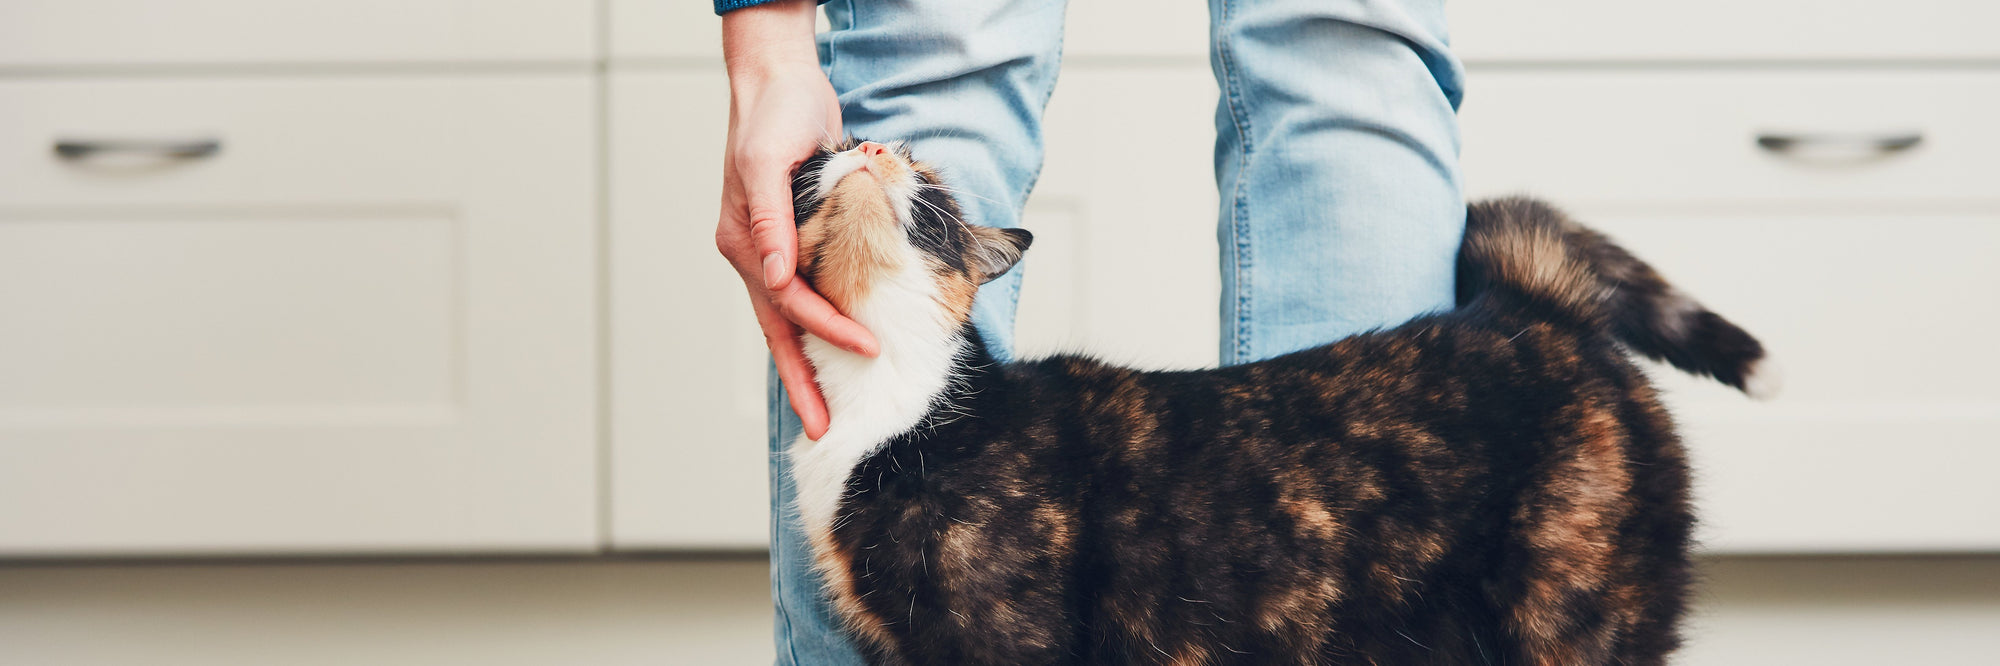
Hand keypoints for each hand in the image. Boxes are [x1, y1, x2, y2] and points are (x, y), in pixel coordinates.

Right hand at [717, 0, 876, 440]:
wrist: (781, 83)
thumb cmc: (775, 115)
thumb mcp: (768, 159)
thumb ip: (770, 217)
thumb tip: (774, 274)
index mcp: (745, 241)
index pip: (790, 302)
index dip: (828, 328)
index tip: (868, 347)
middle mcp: (755, 253)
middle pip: (780, 331)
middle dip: (801, 383)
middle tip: (822, 431)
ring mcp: (771, 250)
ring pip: (790, 321)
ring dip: (807, 365)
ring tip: (823, 410)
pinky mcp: (793, 241)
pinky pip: (804, 296)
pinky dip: (817, 327)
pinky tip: (831, 352)